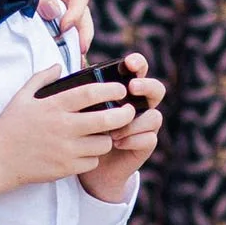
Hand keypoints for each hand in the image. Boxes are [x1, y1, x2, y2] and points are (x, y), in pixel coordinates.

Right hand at [0, 66, 135, 208]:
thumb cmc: (10, 127)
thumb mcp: (21, 97)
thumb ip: (41, 78)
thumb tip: (58, 66)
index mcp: (54, 106)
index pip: (91, 93)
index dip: (111, 89)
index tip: (120, 89)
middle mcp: (63, 127)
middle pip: (107, 119)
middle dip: (124, 114)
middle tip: (128, 111)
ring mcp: (66, 150)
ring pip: (104, 143)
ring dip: (108, 137)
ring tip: (104, 133)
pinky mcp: (66, 168)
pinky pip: (93, 162)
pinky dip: (93, 156)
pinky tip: (87, 150)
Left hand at [37, 0, 93, 55]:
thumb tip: (55, 13)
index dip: (75, 12)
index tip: (64, 27)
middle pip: (79, 9)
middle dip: (82, 30)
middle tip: (81, 49)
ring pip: (68, 19)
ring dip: (72, 36)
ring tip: (75, 56)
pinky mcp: (37, 11)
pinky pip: (52, 24)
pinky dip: (57, 37)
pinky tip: (58, 50)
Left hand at [80, 59, 162, 202]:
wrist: (85, 162)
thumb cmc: (82, 128)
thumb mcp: (78, 106)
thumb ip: (80, 86)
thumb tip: (68, 61)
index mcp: (125, 91)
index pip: (138, 70)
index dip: (138, 63)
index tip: (128, 63)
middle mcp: (140, 106)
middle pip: (157, 89)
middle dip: (147, 86)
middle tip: (133, 87)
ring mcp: (145, 126)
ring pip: (154, 117)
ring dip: (134, 122)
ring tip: (114, 130)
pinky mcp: (145, 145)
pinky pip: (149, 139)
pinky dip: (133, 139)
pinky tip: (117, 143)